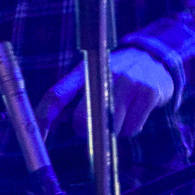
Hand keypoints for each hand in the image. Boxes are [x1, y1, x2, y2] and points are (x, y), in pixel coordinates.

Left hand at [35, 47, 174, 140]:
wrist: (153, 58)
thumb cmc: (114, 74)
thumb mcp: (90, 77)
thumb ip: (71, 98)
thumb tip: (49, 123)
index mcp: (84, 71)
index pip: (56, 95)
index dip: (44, 118)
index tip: (40, 137)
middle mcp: (104, 73)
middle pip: (81, 119)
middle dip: (83, 130)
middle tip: (92, 126)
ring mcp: (127, 83)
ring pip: (109, 128)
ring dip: (111, 130)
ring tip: (119, 112)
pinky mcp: (148, 93)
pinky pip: (131, 129)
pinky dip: (130, 129)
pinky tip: (134, 113)